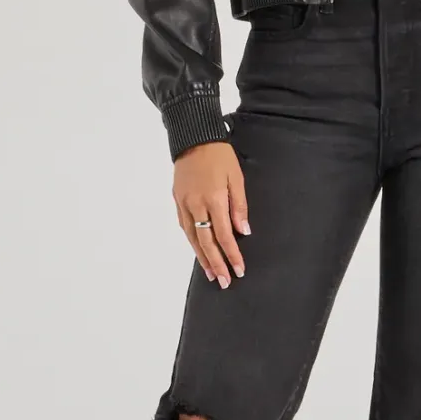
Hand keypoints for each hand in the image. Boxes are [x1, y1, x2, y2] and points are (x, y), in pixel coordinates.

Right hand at [173, 140, 249, 287]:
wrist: (193, 138)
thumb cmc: (219, 155)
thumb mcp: (237, 177)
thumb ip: (240, 206)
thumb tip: (243, 231)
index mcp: (214, 199)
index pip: (224, 235)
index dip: (232, 254)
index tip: (239, 269)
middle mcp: (196, 205)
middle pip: (207, 242)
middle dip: (217, 264)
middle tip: (224, 282)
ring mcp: (184, 204)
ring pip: (193, 238)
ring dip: (202, 258)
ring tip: (211, 274)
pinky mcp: (177, 200)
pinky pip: (185, 227)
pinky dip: (192, 242)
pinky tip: (198, 252)